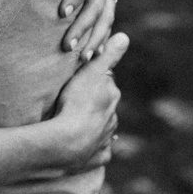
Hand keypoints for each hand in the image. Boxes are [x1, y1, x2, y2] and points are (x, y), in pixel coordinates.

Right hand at [44, 33, 128, 173]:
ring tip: (81, 123)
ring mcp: (105, 139)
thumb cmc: (76, 103)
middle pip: (107, 108)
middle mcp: (113, 118)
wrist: (67, 141)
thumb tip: (125, 36)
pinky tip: (89, 148)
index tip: (83, 80)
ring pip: (104, 129)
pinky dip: (96, 149)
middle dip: (98, 105)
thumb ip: (108, 55)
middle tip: (79, 101)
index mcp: (111, 97)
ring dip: (97, 126)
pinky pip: (100, 152)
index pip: (107, 84)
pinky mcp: (98, 157)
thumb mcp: (90, 72)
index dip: (95, 81)